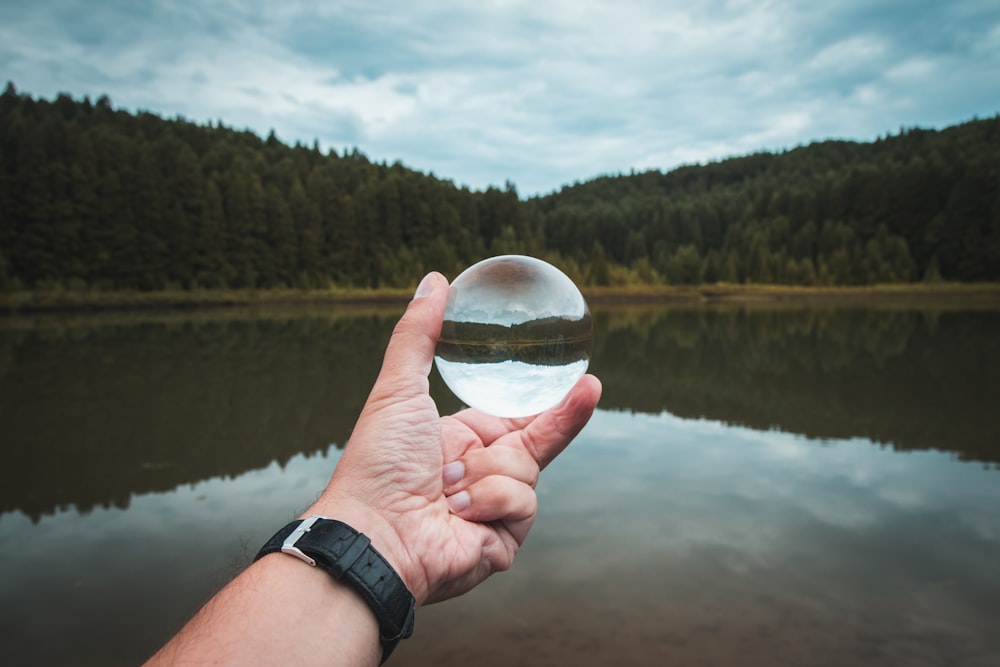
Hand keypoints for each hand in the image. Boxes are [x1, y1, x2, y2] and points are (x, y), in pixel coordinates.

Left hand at [305, 271, 601, 604]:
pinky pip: (520, 503)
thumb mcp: (397, 388)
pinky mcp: (504, 540)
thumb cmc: (378, 464)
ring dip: (485, 473)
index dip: (548, 398)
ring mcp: (495, 509)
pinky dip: (489, 502)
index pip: (517, 414)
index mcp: (462, 441)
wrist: (374, 535)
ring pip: (526, 470)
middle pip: (541, 439)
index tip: (577, 375)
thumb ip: (419, 334)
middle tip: (591, 386)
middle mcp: (482, 473)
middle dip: (566, 414)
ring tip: (446, 489)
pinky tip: (459, 513)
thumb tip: (436, 279)